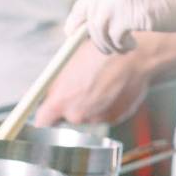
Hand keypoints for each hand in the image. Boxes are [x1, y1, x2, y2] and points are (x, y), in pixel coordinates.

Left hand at [36, 39, 158, 126]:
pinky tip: (113, 88)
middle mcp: (77, 115)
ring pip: (88, 114)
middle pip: (67, 116)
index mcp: (61, 101)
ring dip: (91, 104)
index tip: (45, 114)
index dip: (44, 117)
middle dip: (71, 104)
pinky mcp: (114, 118)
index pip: (42, 121)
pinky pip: (104, 114)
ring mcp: (96, 119)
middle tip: (81, 86)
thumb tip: (51, 92)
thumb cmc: (99, 53)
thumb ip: (57, 85)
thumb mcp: (67, 64)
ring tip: (101, 83)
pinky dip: (107, 105)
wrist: (133, 55)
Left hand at [66, 0, 175, 53]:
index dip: (84, 9)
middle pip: (88, 3)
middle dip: (86, 27)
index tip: (78, 26)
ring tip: (119, 47)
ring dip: (105, 41)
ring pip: (96, 23)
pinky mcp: (127, 7)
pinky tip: (130, 45)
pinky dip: (118, 44)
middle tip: (85, 41)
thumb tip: (82, 8)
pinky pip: (110, 34)